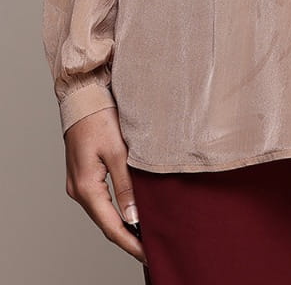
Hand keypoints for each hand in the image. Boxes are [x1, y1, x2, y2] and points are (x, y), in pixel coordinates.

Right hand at [64, 107, 146, 265]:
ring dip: (123, 225)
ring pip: (103, 213)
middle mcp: (78, 190)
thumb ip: (126, 186)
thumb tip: (134, 218)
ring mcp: (78, 184)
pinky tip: (131, 214)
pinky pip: (101, 201)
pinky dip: (116, 211)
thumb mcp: (118, 151)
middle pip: (106, 223)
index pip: (111, 226)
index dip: (131, 242)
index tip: (148, 254)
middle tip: (152, 249)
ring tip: (145, 235)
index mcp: (85, 187)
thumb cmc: (99, 118)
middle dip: (128, 238)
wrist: (83, 96)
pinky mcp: (84, 176)